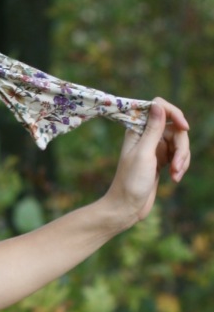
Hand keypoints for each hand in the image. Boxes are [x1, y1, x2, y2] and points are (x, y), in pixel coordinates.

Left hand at [104, 97, 190, 226]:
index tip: (184, 128)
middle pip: (175, 128)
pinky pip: (178, 155)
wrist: (127, 207)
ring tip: (176, 175)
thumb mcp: (144, 153)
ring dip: (182, 159)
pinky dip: (180, 165)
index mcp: (137, 129)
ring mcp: (155, 147)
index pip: (159, 107)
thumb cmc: (131, 181)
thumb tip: (158, 104)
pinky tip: (175, 178)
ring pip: (180, 143)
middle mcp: (146, 135)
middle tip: (176, 166)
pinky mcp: (161, 160)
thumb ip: (153, 129)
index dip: (174, 114)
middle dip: (181, 147)